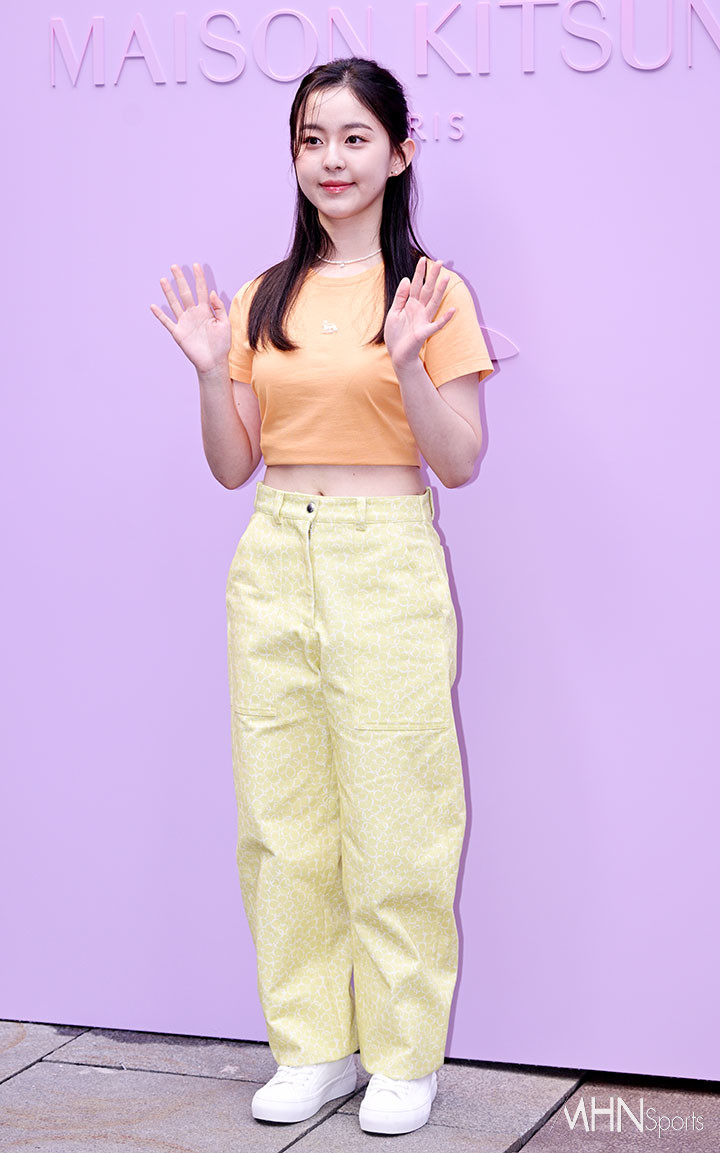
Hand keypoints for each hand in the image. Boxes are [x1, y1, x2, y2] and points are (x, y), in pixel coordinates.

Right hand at [149, 263, 230, 374]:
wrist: (214, 362)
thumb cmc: (221, 344)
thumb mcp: (225, 324)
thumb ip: (219, 308)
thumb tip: (212, 292)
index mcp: (206, 310)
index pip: (201, 290)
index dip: (199, 278)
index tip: (196, 265)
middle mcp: (193, 313)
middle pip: (185, 293)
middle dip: (180, 279)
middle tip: (175, 266)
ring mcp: (185, 322)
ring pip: (174, 303)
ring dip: (168, 292)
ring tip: (163, 280)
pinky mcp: (178, 333)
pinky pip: (167, 322)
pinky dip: (160, 315)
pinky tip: (153, 306)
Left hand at [384, 257, 455, 371]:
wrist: (397, 355)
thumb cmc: (396, 335)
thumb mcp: (393, 312)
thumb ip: (400, 297)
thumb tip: (406, 279)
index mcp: (411, 305)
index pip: (416, 285)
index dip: (419, 273)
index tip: (423, 259)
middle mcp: (419, 310)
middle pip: (427, 290)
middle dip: (432, 276)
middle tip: (439, 261)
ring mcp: (423, 320)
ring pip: (433, 302)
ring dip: (440, 291)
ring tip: (446, 278)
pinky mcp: (424, 332)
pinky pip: (437, 325)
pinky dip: (445, 318)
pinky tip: (452, 310)